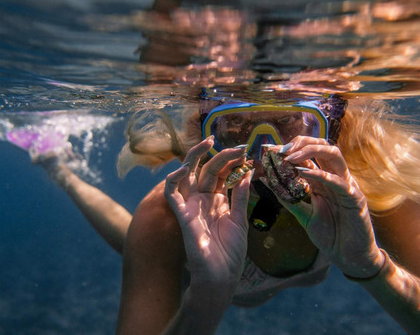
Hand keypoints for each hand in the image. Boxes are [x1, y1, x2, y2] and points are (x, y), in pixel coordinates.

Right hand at [164, 138, 251, 287]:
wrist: (221, 276)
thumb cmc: (231, 253)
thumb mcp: (240, 221)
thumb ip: (240, 197)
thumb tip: (247, 173)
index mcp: (217, 201)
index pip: (221, 174)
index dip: (231, 162)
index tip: (246, 153)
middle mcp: (203, 200)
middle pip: (207, 170)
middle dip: (221, 156)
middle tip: (237, 147)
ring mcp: (192, 206)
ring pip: (187, 174)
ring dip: (194, 157)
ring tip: (209, 144)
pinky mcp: (182, 215)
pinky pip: (171, 193)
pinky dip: (173, 179)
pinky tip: (184, 168)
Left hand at [266, 136, 384, 277]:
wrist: (349, 257)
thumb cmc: (329, 234)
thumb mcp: (303, 214)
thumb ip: (287, 198)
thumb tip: (267, 180)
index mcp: (322, 179)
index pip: (306, 156)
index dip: (288, 149)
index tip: (268, 149)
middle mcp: (335, 177)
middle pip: (321, 147)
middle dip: (300, 143)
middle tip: (280, 150)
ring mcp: (347, 185)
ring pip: (334, 155)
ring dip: (311, 152)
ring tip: (290, 157)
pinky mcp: (356, 198)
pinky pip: (340, 182)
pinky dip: (322, 175)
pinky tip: (305, 173)